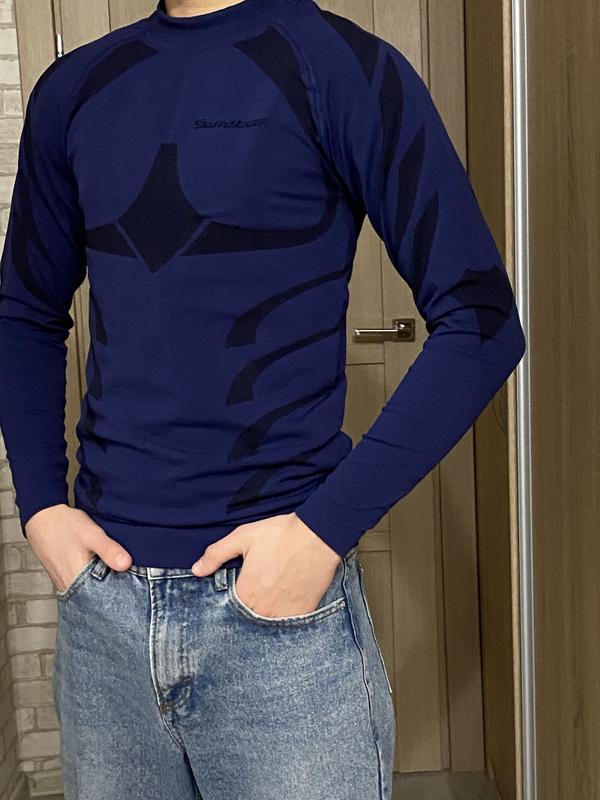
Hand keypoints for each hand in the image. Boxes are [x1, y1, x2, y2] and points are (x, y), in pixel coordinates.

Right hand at [24, 503, 132, 592]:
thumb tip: (126, 564)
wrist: (43, 517)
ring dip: (102, 585)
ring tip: (113, 573)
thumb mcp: (92, 534)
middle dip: (112, 591)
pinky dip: (91, 580)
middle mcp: (69, 586)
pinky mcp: (63, 577)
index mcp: (77, 579)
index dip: (118, 595)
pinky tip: (98, 569)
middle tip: (125, 579)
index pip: (102, 600)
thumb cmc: (65, 525)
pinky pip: (81, 585)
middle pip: (95, 597)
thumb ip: (109, 550)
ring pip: (88, 591)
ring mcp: (65, 582)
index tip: (131, 588)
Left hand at [191, 512, 340, 617]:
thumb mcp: (243, 536)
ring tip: (266, 601)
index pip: (227, 610)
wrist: (320, 535)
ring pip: (266, 625)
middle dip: (244, 612)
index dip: (227, 603)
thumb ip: (216, 554)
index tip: (233, 594)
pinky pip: (287, 624)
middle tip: (252, 596)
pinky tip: (282, 604)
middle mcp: (263, 609)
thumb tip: (196, 570)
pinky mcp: (303, 613)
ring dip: (263, 617)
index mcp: (246, 592)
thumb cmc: (281, 534)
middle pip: (246, 620)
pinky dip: (282, 619)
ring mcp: (285, 614)